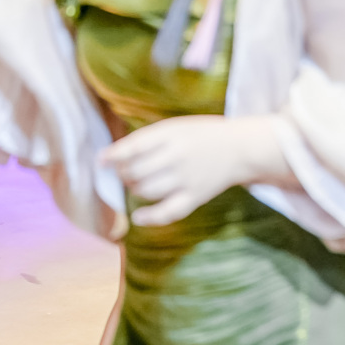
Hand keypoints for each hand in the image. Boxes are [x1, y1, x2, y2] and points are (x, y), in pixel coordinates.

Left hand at [100, 115, 282, 226]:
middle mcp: (179, 157)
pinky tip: (139, 216)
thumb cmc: (204, 135)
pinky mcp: (196, 196)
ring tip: (138, 184)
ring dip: (135, 190)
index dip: (114, 156)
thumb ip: (149, 139)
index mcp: (174, 135)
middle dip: (125, 174)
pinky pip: (168, 212)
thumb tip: (112, 157)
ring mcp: (187, 178)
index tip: (102, 161)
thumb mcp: (178, 126)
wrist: (242, 148)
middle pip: (136, 172)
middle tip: (128, 172)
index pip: (135, 147)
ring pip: (147, 191)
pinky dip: (150, 217)